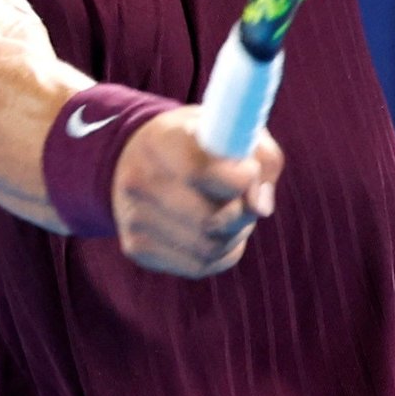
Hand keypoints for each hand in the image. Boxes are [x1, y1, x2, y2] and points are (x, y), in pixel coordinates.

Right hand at [108, 105, 283, 277]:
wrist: (145, 155)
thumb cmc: (203, 141)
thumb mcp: (234, 129)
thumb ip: (261, 158)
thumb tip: (260, 207)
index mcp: (160, 139)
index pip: (204, 172)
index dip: (242, 179)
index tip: (251, 171)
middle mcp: (138, 180)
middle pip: (210, 219)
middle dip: (243, 213)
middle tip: (248, 199)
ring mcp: (133, 217)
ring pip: (208, 247)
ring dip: (236, 234)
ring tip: (235, 212)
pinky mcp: (137, 247)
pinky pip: (199, 266)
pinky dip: (223, 252)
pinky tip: (221, 230)